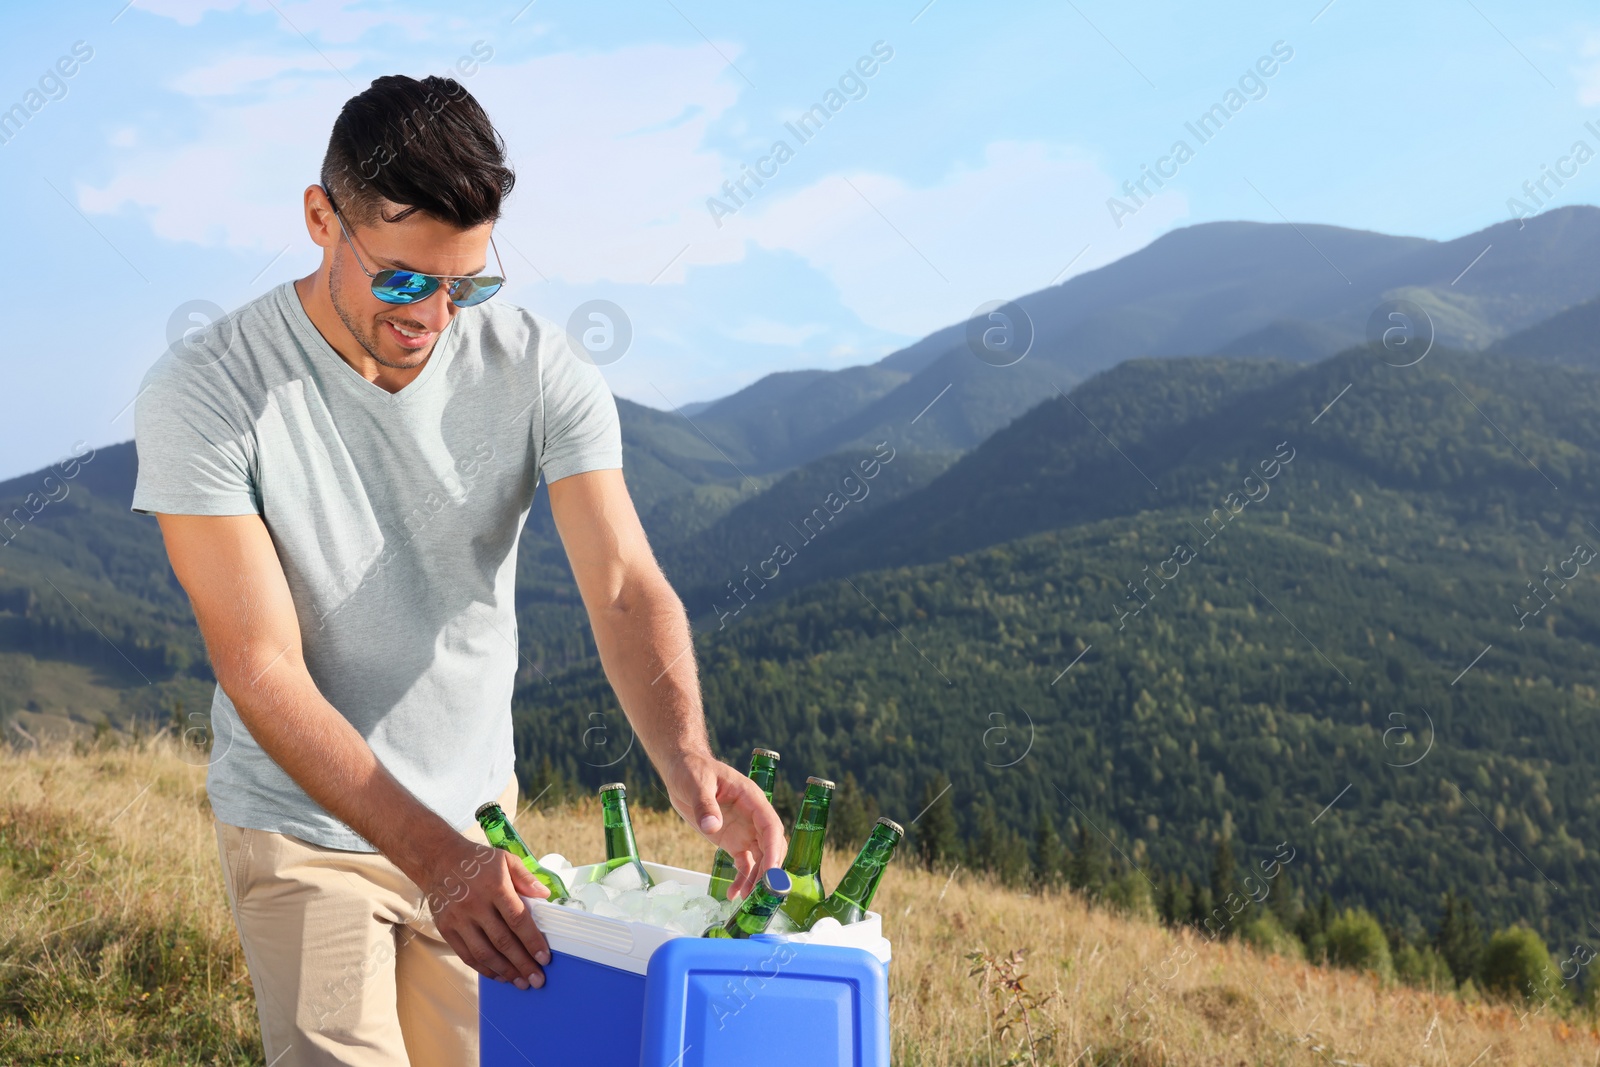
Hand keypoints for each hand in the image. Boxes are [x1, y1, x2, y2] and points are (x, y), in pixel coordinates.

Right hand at [416, 835, 552, 989]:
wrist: (438, 860)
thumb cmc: (477, 861)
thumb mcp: (505, 859)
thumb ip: (526, 878)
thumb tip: (545, 896)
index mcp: (495, 887)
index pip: (518, 919)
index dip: (532, 941)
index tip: (545, 958)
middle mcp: (475, 905)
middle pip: (503, 941)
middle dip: (522, 964)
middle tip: (537, 980)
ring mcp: (458, 919)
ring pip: (484, 953)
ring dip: (505, 971)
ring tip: (520, 982)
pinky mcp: (446, 929)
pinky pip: (467, 955)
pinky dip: (484, 969)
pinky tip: (498, 975)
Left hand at [664, 751, 787, 899]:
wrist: (682, 770)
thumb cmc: (692, 769)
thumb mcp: (696, 783)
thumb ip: (705, 804)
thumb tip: (712, 826)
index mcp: (752, 799)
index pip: (771, 826)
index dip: (774, 849)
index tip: (771, 871)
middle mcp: (753, 817)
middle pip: (771, 846)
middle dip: (769, 870)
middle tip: (761, 893)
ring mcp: (745, 830)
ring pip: (760, 859)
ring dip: (757, 879)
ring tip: (746, 899)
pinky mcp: (733, 840)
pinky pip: (744, 863)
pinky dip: (742, 879)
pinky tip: (734, 894)